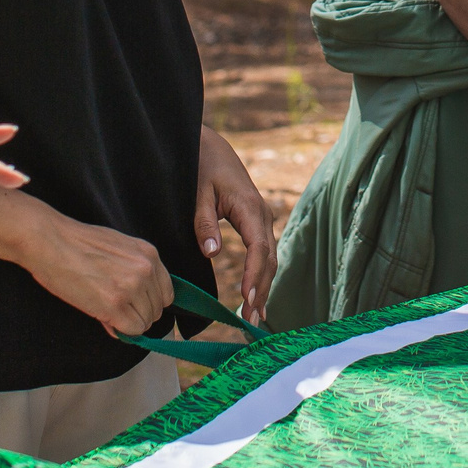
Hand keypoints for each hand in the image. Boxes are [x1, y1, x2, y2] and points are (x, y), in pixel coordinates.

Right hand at [17, 212, 172, 338]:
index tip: (134, 303)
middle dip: (138, 313)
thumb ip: (131, 274)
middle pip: (156, 310)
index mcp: (148, 254)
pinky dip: (121, 330)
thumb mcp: (116, 249)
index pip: (165, 293)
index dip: (148, 302)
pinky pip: (132, 330)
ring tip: (106, 308)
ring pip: (145, 322)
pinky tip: (104, 317)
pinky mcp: (114, 305)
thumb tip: (135, 306)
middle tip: (116, 308)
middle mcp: (145, 270)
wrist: (50, 241)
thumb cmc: (77, 242)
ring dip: (128, 322)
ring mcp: (131, 288)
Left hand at [194, 127, 275, 326]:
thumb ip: (204, 223)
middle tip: (252, 321)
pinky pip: (264, 252)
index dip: (254, 275)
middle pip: (269, 258)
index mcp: (249, 207)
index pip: (258, 248)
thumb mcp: (198, 193)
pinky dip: (261, 275)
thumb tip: (212, 254)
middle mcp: (261, 214)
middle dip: (262, 290)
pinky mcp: (256, 222)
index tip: (247, 299)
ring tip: (255, 316)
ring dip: (263, 286)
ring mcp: (261, 218)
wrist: (210, 146)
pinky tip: (255, 295)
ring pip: (269, 258)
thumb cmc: (201, 166)